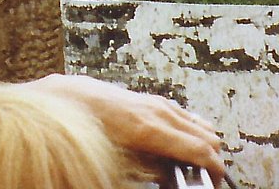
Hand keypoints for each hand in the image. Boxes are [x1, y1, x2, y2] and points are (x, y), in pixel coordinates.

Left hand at [30, 74, 225, 182]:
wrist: (63, 98)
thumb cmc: (83, 127)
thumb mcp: (115, 160)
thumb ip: (149, 169)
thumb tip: (169, 174)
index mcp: (148, 128)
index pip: (199, 148)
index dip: (214, 170)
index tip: (216, 183)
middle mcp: (156, 110)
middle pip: (207, 133)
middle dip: (211, 159)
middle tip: (203, 179)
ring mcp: (154, 101)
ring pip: (198, 121)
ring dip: (201, 143)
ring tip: (191, 166)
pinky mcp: (148, 98)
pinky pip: (181, 114)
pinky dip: (189, 130)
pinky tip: (178, 144)